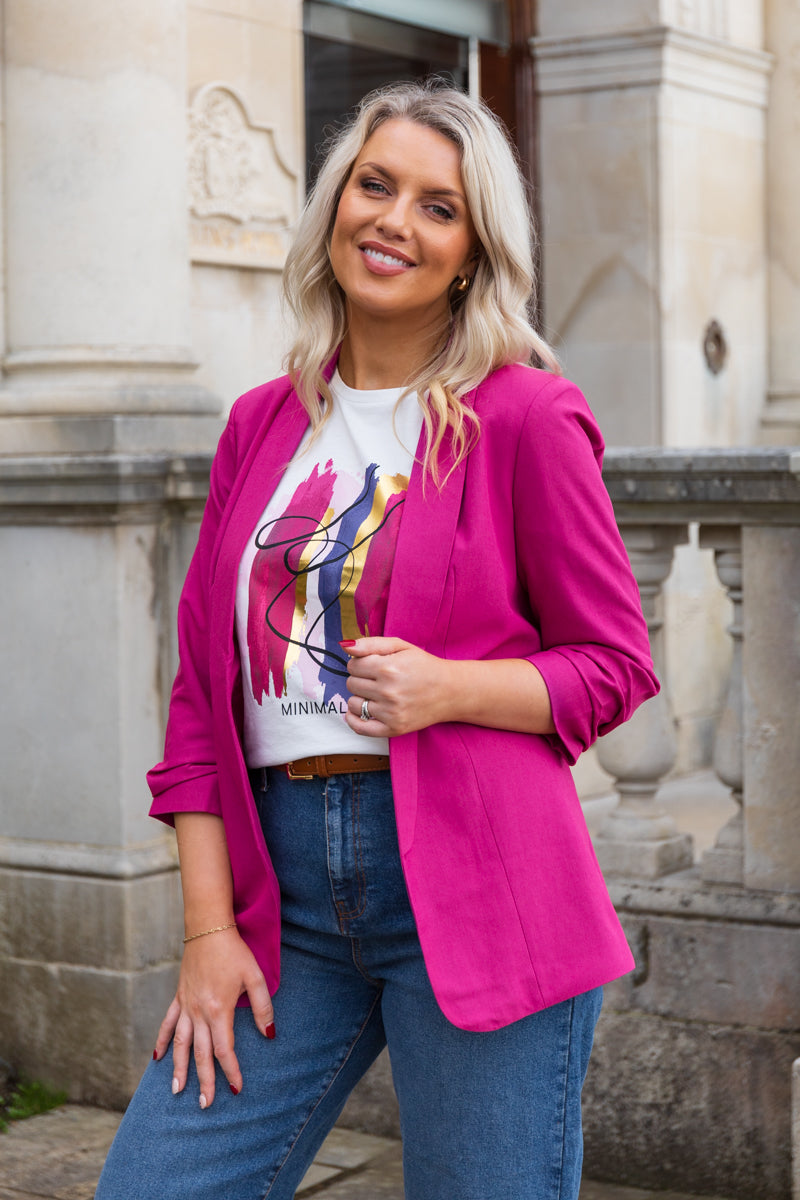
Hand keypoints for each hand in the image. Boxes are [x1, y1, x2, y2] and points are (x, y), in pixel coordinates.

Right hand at [153, 928, 273, 1107]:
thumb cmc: (234, 951)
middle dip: (204, 1080)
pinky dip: (160, 1041)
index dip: (232, 1071)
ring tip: (178, 1091)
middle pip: (201, 1054)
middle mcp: (199, 1012)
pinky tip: (156, 1059)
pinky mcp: (179, 997)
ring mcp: (186, 1005)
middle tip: (205, 1104)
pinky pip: (167, 1023)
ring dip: (179, 1068)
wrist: (208, 927)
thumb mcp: (255, 977)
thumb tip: (269, 1034)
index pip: (225, 1049)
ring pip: (180, 1044)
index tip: (237, 1089)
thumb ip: (262, 1008)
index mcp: (219, 1010)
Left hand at [343, 637, 453, 736]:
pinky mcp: (394, 728)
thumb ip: (371, 643)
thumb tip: (345, 646)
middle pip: (351, 684)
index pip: (353, 665)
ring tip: (377, 693)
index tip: (372, 665)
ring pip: (353, 703)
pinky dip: (353, 720)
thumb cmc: (424, 666)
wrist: (451, 691)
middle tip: (378, 679)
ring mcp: (391, 712)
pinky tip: (359, 711)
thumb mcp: (401, 646)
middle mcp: (389, 691)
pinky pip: (360, 727)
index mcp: (389, 668)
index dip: (360, 663)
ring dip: (360, 697)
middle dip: (361, 679)